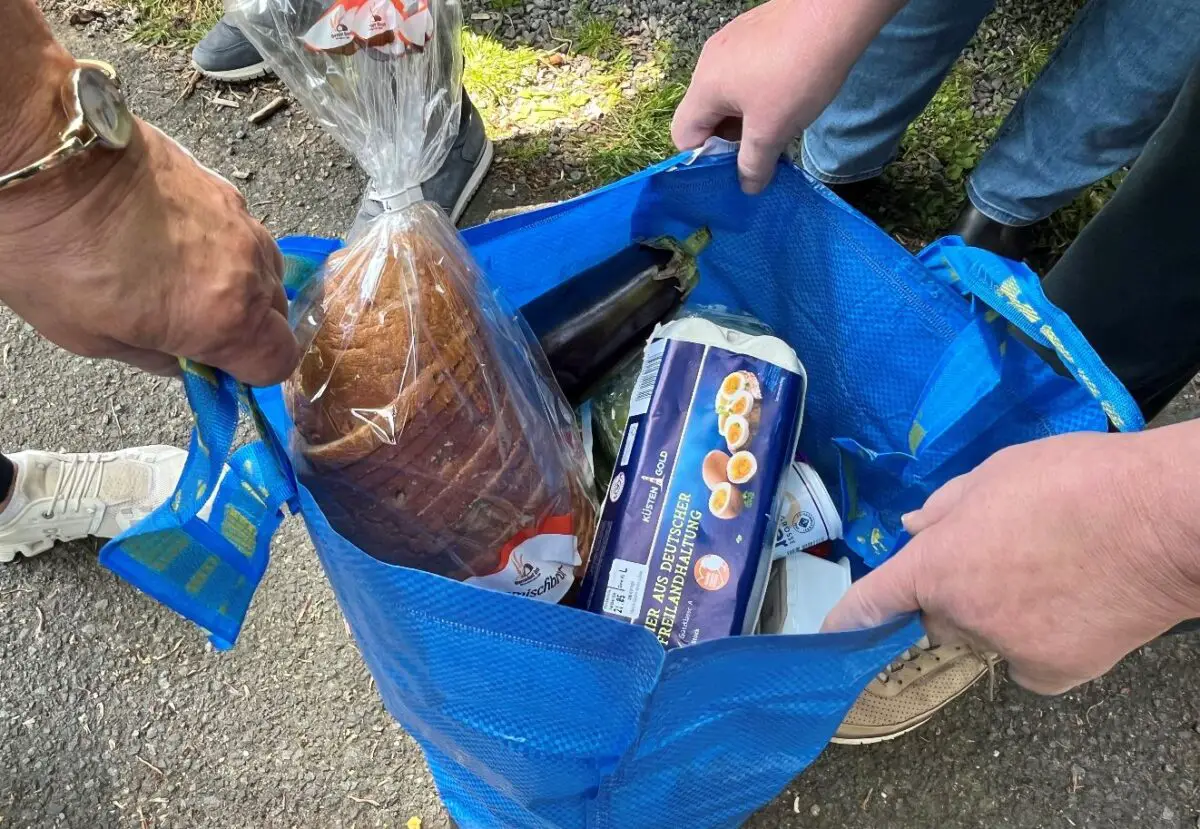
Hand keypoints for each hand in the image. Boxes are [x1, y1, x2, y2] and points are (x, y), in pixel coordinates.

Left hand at [0, 104, 298, 384]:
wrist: (44, 157)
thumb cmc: (55, 248)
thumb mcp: (91, 338)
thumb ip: (157, 359)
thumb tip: (182, 360)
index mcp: (226, 319)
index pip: (279, 362)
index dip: (249, 371)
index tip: (218, 368)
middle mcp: (249, 269)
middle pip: (279, 315)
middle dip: (245, 327)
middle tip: (192, 326)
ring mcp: (241, 221)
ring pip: (263, 270)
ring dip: (237, 284)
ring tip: (182, 278)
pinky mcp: (222, 186)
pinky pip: (240, 231)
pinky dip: (218, 245)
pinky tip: (173, 240)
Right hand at [672, 0, 901, 192]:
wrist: (835, 13)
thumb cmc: (797, 74)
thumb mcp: (772, 130)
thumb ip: (754, 164)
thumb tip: (747, 187)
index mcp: (704, 87)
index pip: (683, 135)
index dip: (704, 160)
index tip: (734, 169)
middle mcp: (709, 62)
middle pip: (706, 115)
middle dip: (729, 140)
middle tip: (760, 153)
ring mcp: (731, 42)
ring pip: (728, 95)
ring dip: (747, 118)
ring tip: (777, 128)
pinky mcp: (755, 33)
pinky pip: (746, 73)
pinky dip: (759, 93)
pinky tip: (788, 96)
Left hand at [822, 430, 1199, 693]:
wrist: (1161, 522)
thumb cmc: (1076, 482)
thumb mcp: (996, 474)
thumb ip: (944, 508)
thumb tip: (911, 526)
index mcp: (936, 562)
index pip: (873, 600)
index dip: (847, 618)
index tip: (829, 634)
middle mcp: (961, 613)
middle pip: (939, 616)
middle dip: (956, 595)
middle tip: (1003, 558)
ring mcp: (1006, 647)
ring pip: (987, 637)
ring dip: (1002, 616)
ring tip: (1053, 573)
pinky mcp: (1051, 672)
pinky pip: (1028, 662)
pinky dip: (1042, 644)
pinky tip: (1075, 607)